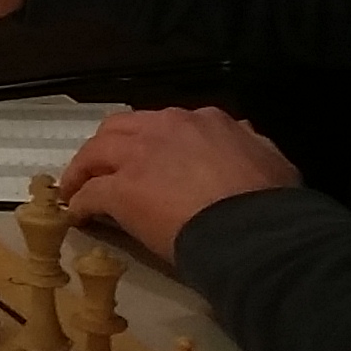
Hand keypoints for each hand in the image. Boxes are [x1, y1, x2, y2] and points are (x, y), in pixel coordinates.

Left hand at [59, 102, 301, 256]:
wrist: (253, 229)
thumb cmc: (270, 201)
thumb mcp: (274, 160)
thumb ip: (254, 143)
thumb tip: (246, 135)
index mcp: (205, 121)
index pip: (166, 122)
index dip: (153, 140)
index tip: (148, 156)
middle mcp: (167, 128)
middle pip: (121, 127)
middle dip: (108, 145)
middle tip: (100, 166)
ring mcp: (140, 157)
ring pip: (97, 152)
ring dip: (83, 169)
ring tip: (75, 188)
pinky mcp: (121, 190)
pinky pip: (91, 193)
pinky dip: (81, 202)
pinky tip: (78, 215)